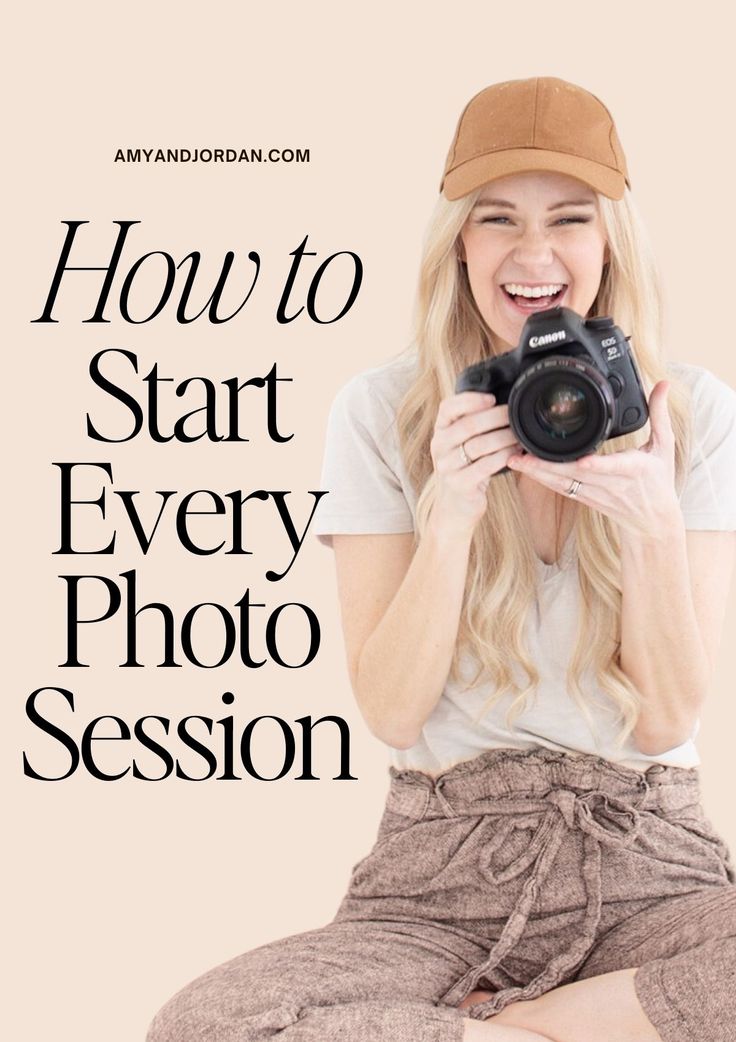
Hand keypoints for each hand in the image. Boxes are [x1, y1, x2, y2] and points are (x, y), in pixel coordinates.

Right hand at [430, 390, 521, 533]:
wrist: (454, 508)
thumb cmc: (464, 469)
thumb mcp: (460, 445)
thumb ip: (471, 424)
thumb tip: (501, 402)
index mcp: (440, 432)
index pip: (448, 408)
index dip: (470, 399)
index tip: (492, 398)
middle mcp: (439, 447)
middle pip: (468, 425)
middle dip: (496, 417)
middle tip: (515, 415)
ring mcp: (447, 467)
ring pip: (479, 445)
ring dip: (504, 437)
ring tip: (519, 435)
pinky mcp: (459, 484)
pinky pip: (485, 466)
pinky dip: (503, 457)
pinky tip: (514, 453)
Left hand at [506, 381, 680, 539]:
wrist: (652, 521)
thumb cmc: (658, 480)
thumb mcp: (664, 446)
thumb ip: (660, 414)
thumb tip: (664, 384)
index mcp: (632, 469)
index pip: (614, 467)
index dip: (598, 465)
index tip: (583, 461)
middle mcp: (610, 484)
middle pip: (575, 475)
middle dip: (546, 467)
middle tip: (521, 455)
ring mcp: (595, 493)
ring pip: (562, 484)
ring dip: (537, 473)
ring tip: (514, 460)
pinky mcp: (584, 498)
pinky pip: (559, 488)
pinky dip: (541, 479)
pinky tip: (524, 469)